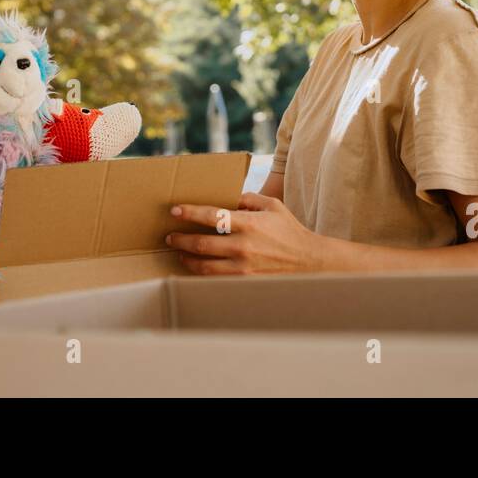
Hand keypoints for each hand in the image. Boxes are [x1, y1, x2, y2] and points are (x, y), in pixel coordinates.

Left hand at [165, 192, 322, 274]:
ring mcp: (243, 267)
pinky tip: (196, 266)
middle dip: (181, 239)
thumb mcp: (272, 206)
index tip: (175, 211)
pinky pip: (216, 278)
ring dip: (187, 258)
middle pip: (201, 244)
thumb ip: (248, 199)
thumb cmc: (288, 230)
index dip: (190, 213)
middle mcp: (243, 246)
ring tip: (180, 252)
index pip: (212, 216)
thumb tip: (227, 197)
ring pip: (204, 266)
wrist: (307, 261)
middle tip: (170, 237)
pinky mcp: (244, 280)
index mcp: (249, 223)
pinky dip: (202, 273)